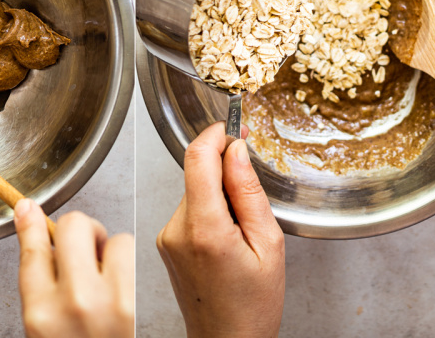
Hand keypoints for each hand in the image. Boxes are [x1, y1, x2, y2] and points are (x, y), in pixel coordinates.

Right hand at [14, 200, 133, 337]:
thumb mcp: (44, 330)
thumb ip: (42, 292)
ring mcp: (110, 301)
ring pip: (115, 238)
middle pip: (74, 226)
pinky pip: (135, 256)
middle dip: (82, 230)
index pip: (33, 251)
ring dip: (114, 254)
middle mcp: (73, 303)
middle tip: (88, 249)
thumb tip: (44, 244)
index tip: (29, 209)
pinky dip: (132, 266)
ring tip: (111, 281)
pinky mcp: (139, 301)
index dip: (31, 224)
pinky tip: (127, 290)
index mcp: (41, 314)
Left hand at [157, 122, 284, 337]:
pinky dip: (209, 211)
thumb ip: (248, 192)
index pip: (197, 158)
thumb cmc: (253, 305)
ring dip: (218, 195)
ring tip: (240, 231)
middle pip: (197, 173)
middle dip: (225, 172)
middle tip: (251, 195)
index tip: (233, 128)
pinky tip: (226, 239)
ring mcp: (167, 236)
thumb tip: (237, 150)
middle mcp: (177, 229)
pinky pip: (189, 209)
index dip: (215, 135)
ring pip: (194, 190)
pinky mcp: (165, 241)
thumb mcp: (269, 244)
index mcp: (205, 228)